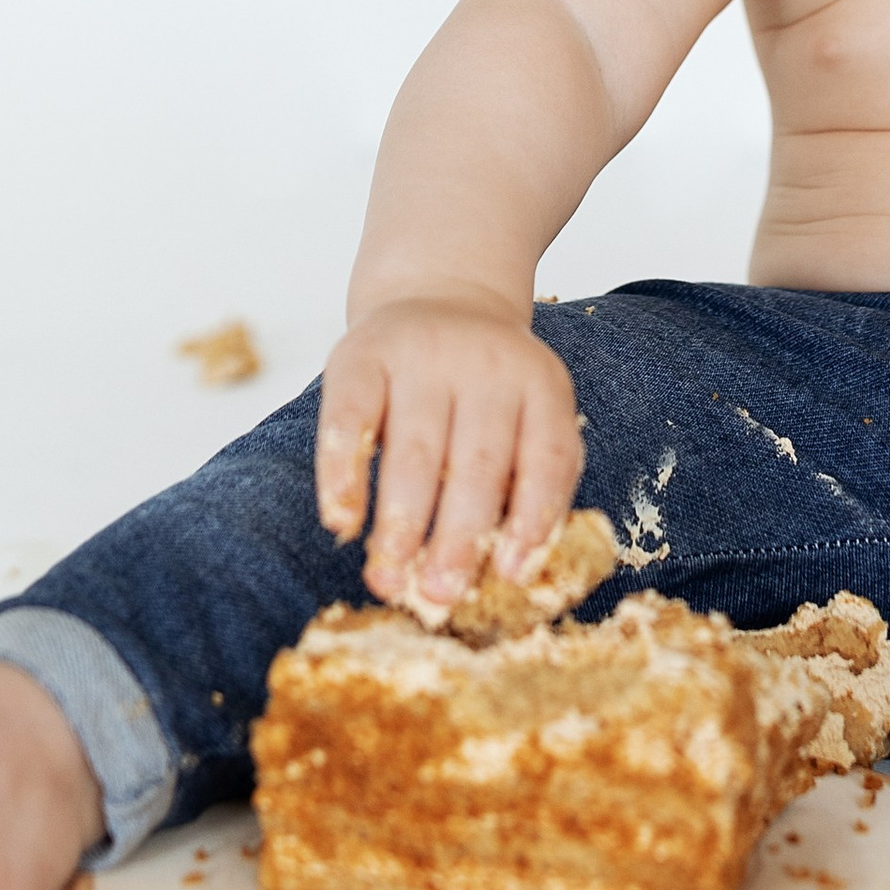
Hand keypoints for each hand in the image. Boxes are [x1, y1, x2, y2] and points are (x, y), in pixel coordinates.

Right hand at [315, 295, 581, 607]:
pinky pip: (348, 419)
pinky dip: (343, 475)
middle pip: (477, 462)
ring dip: (402, 521)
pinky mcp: (360, 354)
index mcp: (541, 384)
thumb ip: (526, 480)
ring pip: (415, 449)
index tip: (510, 575)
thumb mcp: (526, 412)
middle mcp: (486, 363)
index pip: (548, 456)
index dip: (533, 518)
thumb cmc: (485, 390)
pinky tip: (341, 522)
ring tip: (390, 578)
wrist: (439, 294)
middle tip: (440, 595)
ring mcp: (421, 354)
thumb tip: (508, 574)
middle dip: (458, 537)